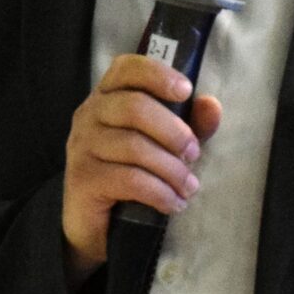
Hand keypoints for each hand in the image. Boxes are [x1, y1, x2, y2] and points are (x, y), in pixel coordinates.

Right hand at [62, 53, 222, 285]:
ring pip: (134, 146)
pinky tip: (172, 203)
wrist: (97, 225)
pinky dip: (159, 192)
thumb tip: (212, 105)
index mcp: (108, 97)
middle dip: (174, 131)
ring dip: (171, 169)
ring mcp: (81, 146)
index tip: (186, 90)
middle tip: (193, 155)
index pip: (126, 68)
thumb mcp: (167, 146)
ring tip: (187, 187)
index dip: (157, 74)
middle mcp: (89, 115)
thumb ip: (190, 123)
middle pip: (135, 107)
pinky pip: (128, 179)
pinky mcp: (82, 178)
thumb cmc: (132, 174)